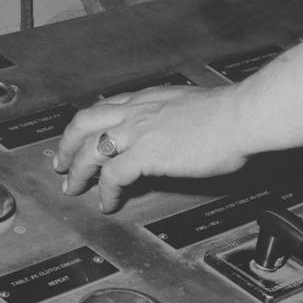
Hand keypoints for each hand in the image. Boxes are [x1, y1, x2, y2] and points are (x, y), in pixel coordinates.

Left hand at [54, 84, 248, 212]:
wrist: (241, 115)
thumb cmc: (229, 114)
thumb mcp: (191, 108)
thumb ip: (173, 118)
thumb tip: (175, 133)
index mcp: (148, 99)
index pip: (106, 108)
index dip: (87, 125)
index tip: (80, 138)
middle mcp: (136, 111)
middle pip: (84, 123)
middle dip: (67, 145)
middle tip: (60, 164)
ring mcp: (137, 131)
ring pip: (89, 150)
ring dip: (77, 172)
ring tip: (74, 189)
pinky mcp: (144, 154)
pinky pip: (112, 176)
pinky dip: (105, 192)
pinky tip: (107, 203)